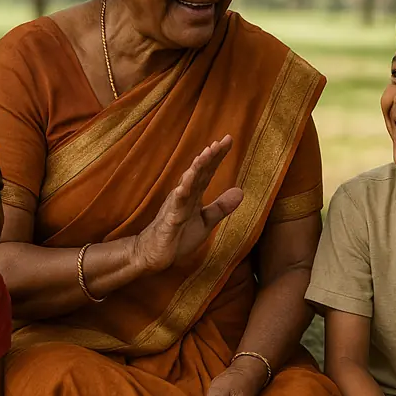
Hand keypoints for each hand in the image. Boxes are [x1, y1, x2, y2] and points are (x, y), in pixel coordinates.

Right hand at [132, 136, 243, 272]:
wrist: (154, 255)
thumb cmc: (177, 237)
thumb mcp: (205, 222)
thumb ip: (221, 207)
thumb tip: (241, 192)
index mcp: (193, 195)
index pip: (207, 172)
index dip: (217, 157)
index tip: (228, 140)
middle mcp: (184, 195)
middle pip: (199, 172)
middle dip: (210, 156)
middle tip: (223, 140)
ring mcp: (176, 206)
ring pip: (188, 183)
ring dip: (197, 168)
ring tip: (207, 153)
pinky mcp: (169, 220)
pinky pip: (176, 205)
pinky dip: (181, 192)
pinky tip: (187, 181)